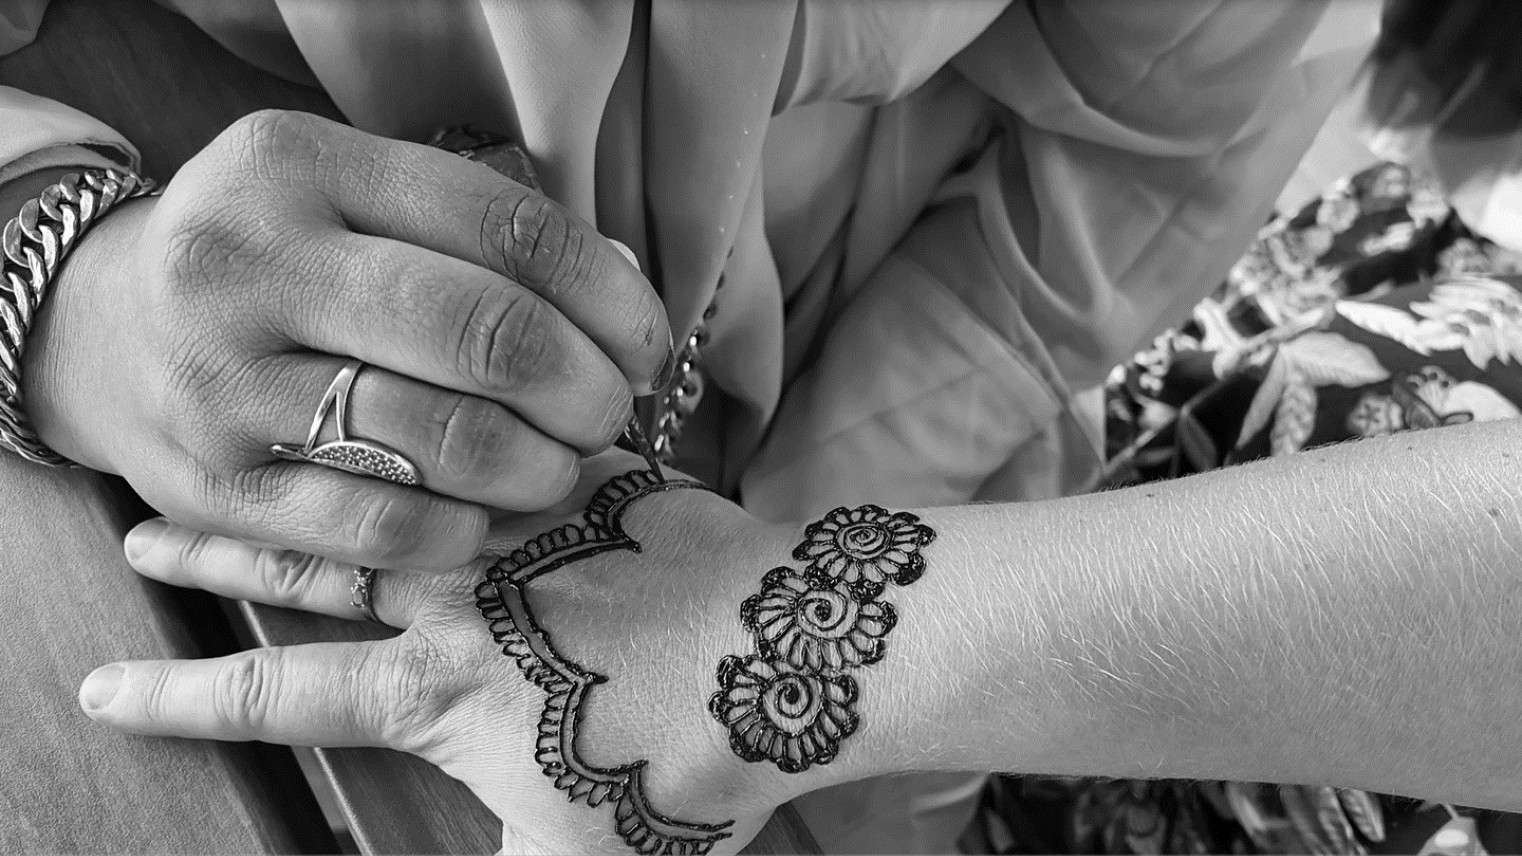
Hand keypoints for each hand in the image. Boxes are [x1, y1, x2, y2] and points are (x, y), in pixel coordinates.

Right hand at [21, 110, 671, 570]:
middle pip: (486, 333)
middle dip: (584, 390)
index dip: (609, 298)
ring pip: (443, 437)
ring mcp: (221, 375)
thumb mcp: (351, 201)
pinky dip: (461, 528)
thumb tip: (624, 294)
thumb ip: (474, 236)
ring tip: (555, 467)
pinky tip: (481, 515)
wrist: (105, 333)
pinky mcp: (212, 483)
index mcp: (302, 165)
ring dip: (538, 467)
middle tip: (605, 414)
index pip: (511, 227)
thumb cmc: (277, 266)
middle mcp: (250, 259)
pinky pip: (379, 523)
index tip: (643, 348)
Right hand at [80, 453, 819, 853]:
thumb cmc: (688, 764)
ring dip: (308, 479)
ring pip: (385, 491)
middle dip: (216, 555)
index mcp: (435, 688)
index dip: (184, 701)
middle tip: (142, 531)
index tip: (107, 690)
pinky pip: (501, 434)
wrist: (794, 651)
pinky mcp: (591, 477)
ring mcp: (523, 524)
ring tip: (248, 456)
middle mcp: (459, 592)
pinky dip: (446, 415)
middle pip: (307, 566)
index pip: (276, 693)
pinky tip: (415, 384)